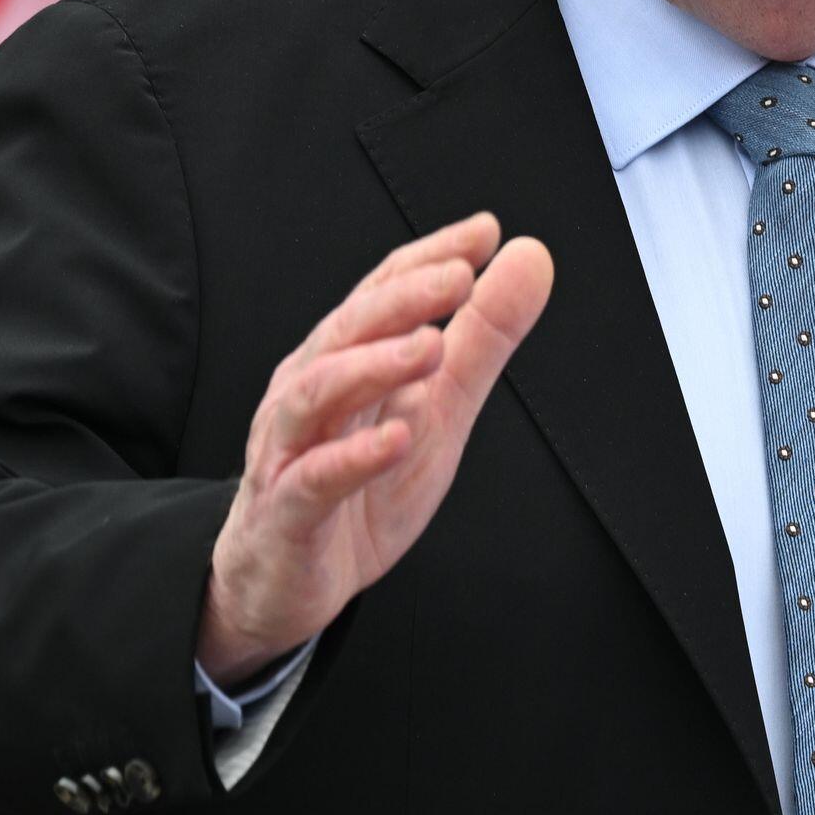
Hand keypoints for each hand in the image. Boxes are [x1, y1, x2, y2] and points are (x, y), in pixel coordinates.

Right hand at [197, 213, 553, 683]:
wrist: (287, 582)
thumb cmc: (359, 485)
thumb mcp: (440, 407)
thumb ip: (484, 337)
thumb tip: (529, 257)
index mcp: (346, 358)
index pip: (384, 292)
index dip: (429, 259)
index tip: (484, 232)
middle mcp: (309, 391)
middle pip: (347, 330)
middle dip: (402, 298)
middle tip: (459, 277)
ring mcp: (289, 452)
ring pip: (316, 393)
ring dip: (373, 365)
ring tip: (430, 347)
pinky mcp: (285, 516)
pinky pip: (312, 480)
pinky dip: (353, 457)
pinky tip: (395, 438)